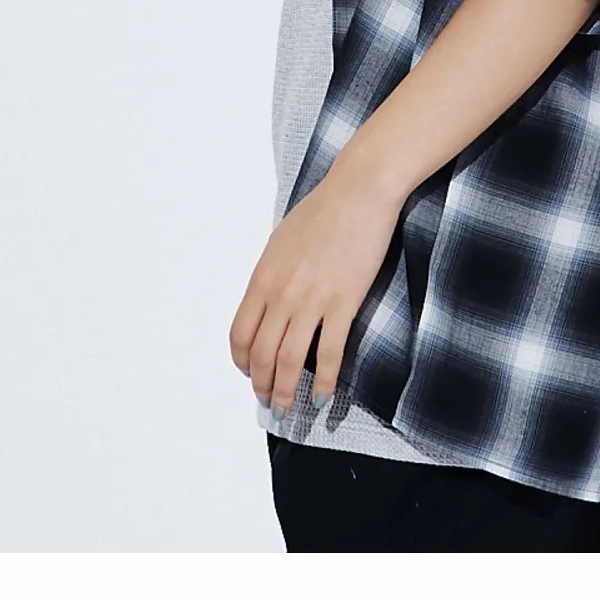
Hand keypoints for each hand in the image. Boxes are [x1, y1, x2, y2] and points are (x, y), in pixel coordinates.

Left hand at [229, 156, 404, 418]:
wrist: (359, 191)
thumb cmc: (324, 210)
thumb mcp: (282, 242)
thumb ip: (273, 274)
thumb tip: (271, 301)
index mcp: (263, 278)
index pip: (241, 334)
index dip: (243, 361)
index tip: (250, 373)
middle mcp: (281, 294)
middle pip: (262, 355)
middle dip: (263, 385)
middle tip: (270, 400)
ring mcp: (312, 300)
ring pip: (291, 361)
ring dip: (288, 392)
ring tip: (290, 408)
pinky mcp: (343, 303)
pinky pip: (330, 354)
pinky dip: (326, 381)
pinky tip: (326, 395)